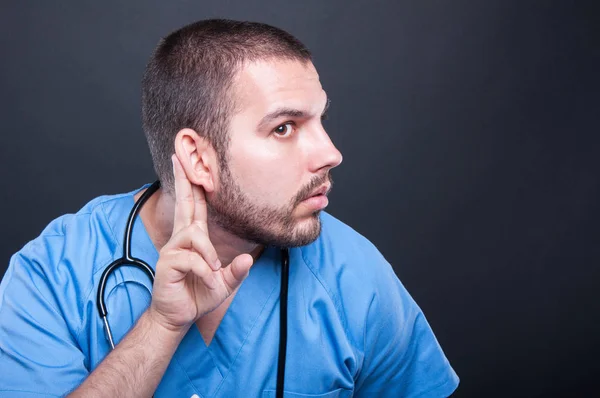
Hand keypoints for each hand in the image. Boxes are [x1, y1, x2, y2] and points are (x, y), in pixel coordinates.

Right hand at [148, 155, 253, 331]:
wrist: (177, 316)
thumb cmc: (198, 295)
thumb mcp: (224, 284)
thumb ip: (236, 272)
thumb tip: (247, 259)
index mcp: (193, 238)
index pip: (194, 206)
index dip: (192, 185)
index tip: (186, 162)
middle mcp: (181, 239)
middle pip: (184, 203)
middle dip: (183, 180)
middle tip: (178, 157)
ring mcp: (172, 250)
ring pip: (195, 235)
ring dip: (209, 255)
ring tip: (215, 273)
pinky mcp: (167, 263)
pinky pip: (192, 259)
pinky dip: (205, 272)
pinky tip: (208, 281)